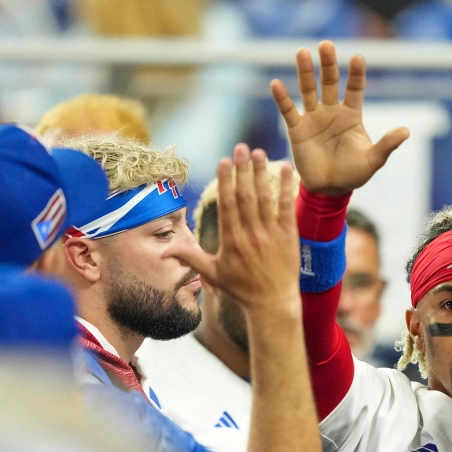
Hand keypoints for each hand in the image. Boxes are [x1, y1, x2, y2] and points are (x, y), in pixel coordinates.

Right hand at [167, 145, 299, 311]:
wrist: (272, 303)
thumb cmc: (240, 288)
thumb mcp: (212, 273)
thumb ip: (189, 256)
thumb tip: (162, 250)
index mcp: (231, 240)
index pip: (227, 204)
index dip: (226, 181)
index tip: (224, 161)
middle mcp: (250, 234)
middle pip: (245, 196)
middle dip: (242, 170)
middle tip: (241, 147)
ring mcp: (271, 234)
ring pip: (265, 198)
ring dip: (262, 174)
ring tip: (259, 153)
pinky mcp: (288, 236)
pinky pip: (287, 207)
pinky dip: (286, 188)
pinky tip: (286, 169)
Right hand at [270, 41, 409, 195]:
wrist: (330, 189)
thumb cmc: (354, 174)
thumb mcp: (373, 160)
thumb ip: (387, 144)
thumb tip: (406, 131)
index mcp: (351, 115)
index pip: (354, 88)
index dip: (356, 74)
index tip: (357, 57)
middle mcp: (332, 111)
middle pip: (329, 82)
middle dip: (328, 64)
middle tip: (326, 44)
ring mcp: (313, 118)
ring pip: (308, 90)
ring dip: (305, 72)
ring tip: (302, 52)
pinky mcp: (297, 129)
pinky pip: (288, 110)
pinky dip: (281, 98)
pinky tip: (275, 84)